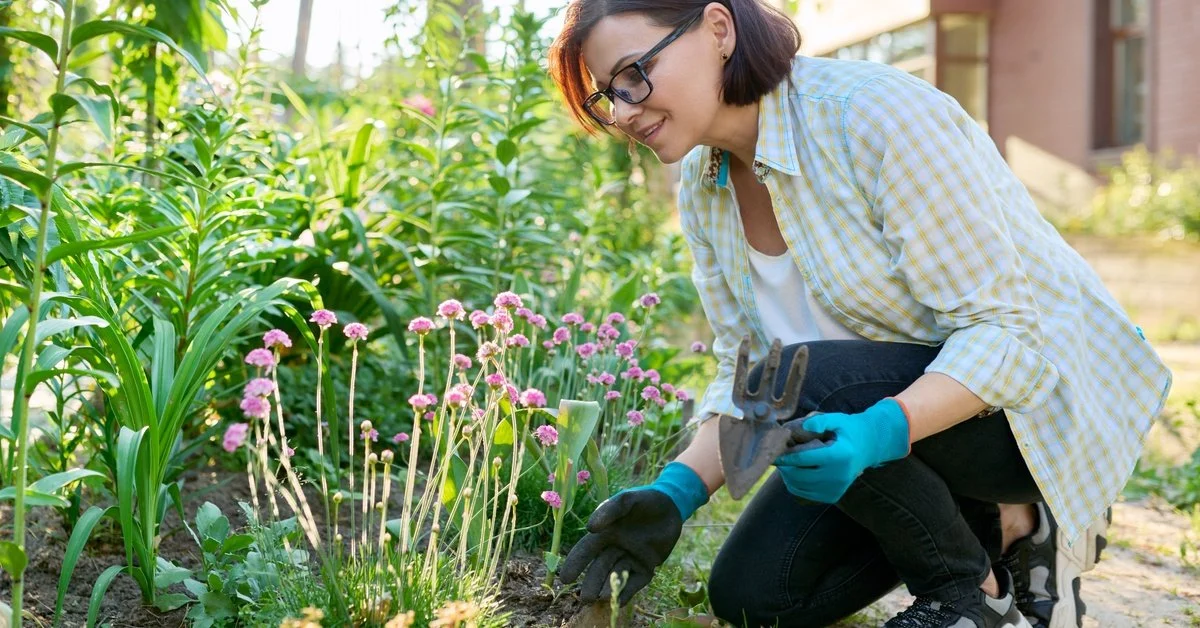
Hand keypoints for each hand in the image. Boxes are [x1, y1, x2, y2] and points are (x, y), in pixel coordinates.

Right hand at [558, 488, 682, 604]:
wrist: (671, 505)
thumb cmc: (644, 500)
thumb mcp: (626, 500)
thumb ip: (609, 511)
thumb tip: (590, 529)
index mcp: (604, 534)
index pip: (585, 551)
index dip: (575, 564)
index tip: (565, 578)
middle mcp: (614, 549)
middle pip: (599, 568)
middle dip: (591, 583)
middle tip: (586, 598)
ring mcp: (630, 559)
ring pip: (616, 577)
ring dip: (608, 588)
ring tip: (600, 598)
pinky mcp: (646, 566)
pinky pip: (636, 581)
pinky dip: (627, 591)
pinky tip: (620, 601)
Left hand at [774, 398, 910, 502]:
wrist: (870, 446)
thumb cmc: (850, 430)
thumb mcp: (838, 419)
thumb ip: (820, 421)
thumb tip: (803, 426)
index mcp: (840, 456)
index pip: (805, 459)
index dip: (786, 457)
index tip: (773, 453)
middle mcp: (839, 475)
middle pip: (800, 475)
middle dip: (785, 467)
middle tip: (777, 457)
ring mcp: (837, 488)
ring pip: (800, 487)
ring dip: (788, 477)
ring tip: (786, 464)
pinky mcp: (833, 496)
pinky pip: (806, 494)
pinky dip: (796, 485)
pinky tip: (795, 473)